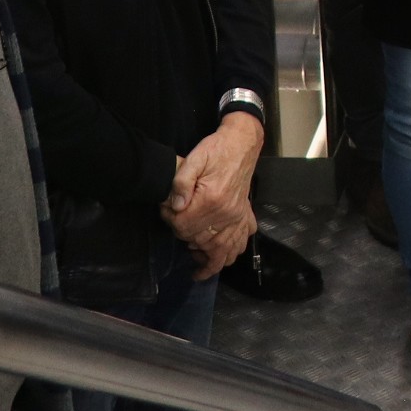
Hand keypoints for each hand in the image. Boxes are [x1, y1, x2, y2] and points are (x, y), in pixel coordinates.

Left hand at [162, 112, 265, 277]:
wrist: (242, 142)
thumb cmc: (216, 149)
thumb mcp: (194, 158)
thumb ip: (181, 182)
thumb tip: (175, 206)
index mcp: (212, 200)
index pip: (185, 226)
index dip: (171, 221)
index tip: (166, 211)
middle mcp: (227, 213)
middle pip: (200, 240)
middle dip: (184, 237)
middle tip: (175, 225)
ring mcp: (238, 216)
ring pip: (225, 251)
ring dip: (211, 261)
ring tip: (198, 268)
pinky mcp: (245, 214)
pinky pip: (241, 241)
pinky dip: (232, 252)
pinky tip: (221, 255)